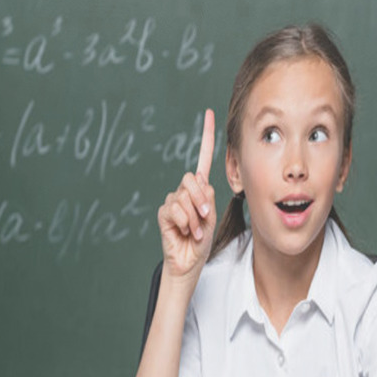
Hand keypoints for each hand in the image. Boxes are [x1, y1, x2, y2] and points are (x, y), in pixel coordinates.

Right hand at [157, 109, 216, 280]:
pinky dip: (185, 222)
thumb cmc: (202, 242)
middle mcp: (185, 192)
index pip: (203, 159)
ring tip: (195, 231)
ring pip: (184, 196)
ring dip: (195, 217)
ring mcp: (173, 202)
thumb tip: (199, 183)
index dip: (205, 137)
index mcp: (200, 190)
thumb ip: (207, 198)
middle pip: (192, 179)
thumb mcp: (211, 217)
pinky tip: (185, 232)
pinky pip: (175, 209)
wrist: (190, 263)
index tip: (208, 113)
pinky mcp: (164, 213)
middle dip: (201, 200)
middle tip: (205, 219)